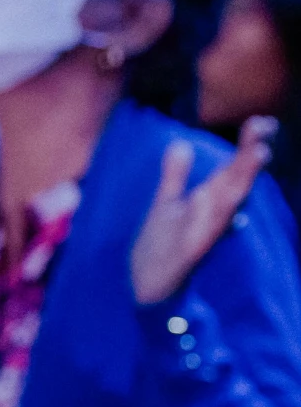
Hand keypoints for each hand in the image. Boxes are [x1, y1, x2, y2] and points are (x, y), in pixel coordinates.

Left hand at [130, 116, 275, 304]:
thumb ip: (175, 175)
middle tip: (263, 138)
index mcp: (209, 204)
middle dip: (249, 163)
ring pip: (224, 209)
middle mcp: (211, 219)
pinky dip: (199, 214)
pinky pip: (195, 235)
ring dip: (235, 185)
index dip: (248, 148)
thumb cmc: (160, 244)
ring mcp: (200, 237)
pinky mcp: (183, 256)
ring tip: (251, 160)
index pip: (233, 171)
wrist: (142, 285)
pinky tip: (201, 194)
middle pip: (236, 187)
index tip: (262, 122)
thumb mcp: (165, 203)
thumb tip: (181, 143)